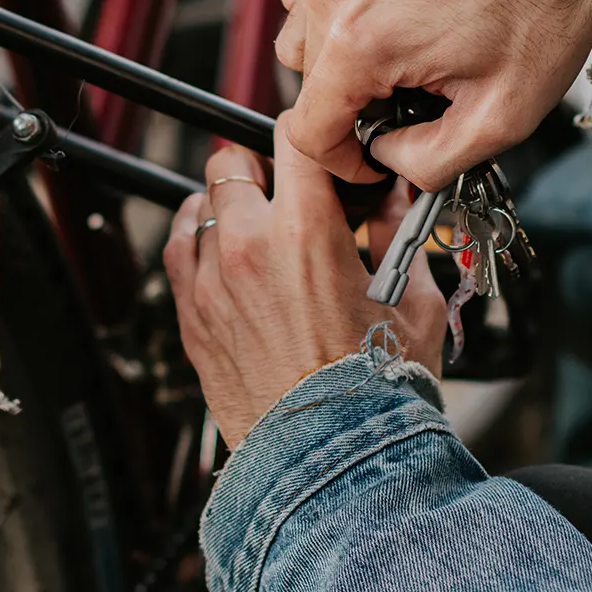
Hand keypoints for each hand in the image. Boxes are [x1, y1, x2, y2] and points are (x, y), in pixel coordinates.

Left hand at [164, 143, 446, 446]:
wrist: (329, 457)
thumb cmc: (375, 390)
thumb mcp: (414, 301)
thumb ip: (402, 236)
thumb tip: (396, 200)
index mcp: (308, 230)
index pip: (295, 136)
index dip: (310, 133)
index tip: (320, 148)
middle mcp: (250, 246)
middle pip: (232, 162)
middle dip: (260, 166)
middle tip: (283, 186)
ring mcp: (212, 280)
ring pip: (200, 204)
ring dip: (225, 204)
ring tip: (251, 220)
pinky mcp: (193, 315)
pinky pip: (178, 249)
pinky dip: (196, 238)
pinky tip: (218, 245)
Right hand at [275, 0, 591, 186]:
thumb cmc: (541, 5)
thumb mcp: (500, 117)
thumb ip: (429, 161)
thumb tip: (389, 157)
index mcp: (360, 43)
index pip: (307, 131)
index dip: (343, 162)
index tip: (376, 158)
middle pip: (304, 84)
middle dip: (349, 107)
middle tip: (409, 104)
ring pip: (301, 34)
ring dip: (336, 60)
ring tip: (399, 61)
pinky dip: (340, 14)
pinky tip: (394, 18)